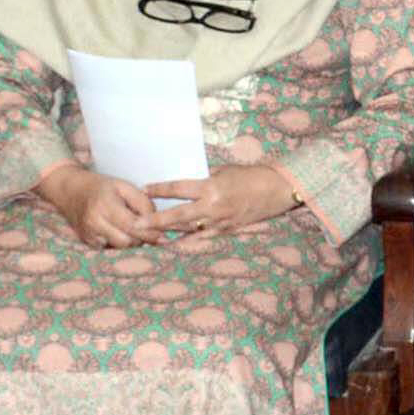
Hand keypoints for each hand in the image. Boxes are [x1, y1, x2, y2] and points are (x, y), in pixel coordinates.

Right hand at [38, 164, 167, 249]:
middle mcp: (94, 222)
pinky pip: (110, 249)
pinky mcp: (87, 242)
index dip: (149, 231)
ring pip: (119, 248)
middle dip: (142, 238)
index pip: (132, 225)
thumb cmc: (101, 186)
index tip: (162, 233)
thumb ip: (142, 202)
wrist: (70, 190)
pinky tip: (121, 233)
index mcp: (105, 205)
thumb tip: (156, 221)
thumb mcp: (124, 186)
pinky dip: (119, 243)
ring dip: (132, 242)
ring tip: (135, 230)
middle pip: (127, 241)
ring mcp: (89, 234)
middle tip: (150, 231)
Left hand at [146, 165, 298, 235]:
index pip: (179, 189)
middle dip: (156, 220)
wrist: (276, 190)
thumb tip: (189, 185)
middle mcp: (213, 207)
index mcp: (211, 187)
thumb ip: (205, 179)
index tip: (144, 189)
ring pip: (188, 229)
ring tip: (150, 236)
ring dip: (168, 233)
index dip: (160, 189)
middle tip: (136, 224)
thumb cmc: (251, 175)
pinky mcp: (227, 230)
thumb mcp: (225, 171)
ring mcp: (220, 221)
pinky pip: (203, 236)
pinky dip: (189, 239)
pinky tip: (176, 243)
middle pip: (178, 215)